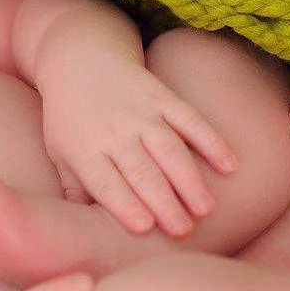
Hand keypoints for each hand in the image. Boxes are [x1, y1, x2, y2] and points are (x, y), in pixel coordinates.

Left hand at [39, 59, 237, 236]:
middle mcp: (114, 131)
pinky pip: (190, 120)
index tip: (144, 227)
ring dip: (188, 179)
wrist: (81, 59)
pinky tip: (229, 165)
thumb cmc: (69, 116)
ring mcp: (141, 112)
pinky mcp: (163, 97)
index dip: (125, 204)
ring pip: (169, 149)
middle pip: (141, 171)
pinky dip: (211, 141)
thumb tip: (84, 228)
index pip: (106, 182)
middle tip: (182, 231)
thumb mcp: (59, 151)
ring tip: (205, 208)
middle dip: (163, 202)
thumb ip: (74, 188)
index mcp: (85, 149)